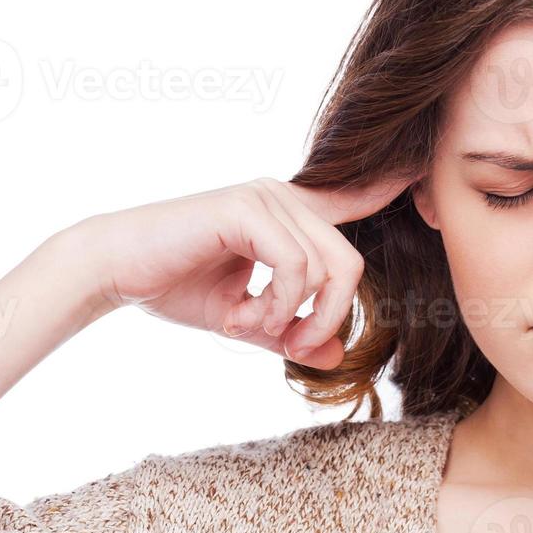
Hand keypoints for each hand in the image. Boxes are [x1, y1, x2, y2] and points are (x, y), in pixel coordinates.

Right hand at [66, 173, 414, 368]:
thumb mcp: (247, 319)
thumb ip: (291, 332)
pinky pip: (295, 268)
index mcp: (288, 214)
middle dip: (328, 319)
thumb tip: (335, 357)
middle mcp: (283, 197)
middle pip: (349, 266)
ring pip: (326, 271)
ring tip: (250, 328)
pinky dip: (274, 306)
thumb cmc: (177, 288)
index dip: (387, 188)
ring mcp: (266, 198)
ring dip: (292, 318)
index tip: (418, 175)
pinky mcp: (247, 208)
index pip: (352, 199)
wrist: (114, 273)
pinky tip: (238, 316)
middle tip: (288, 345)